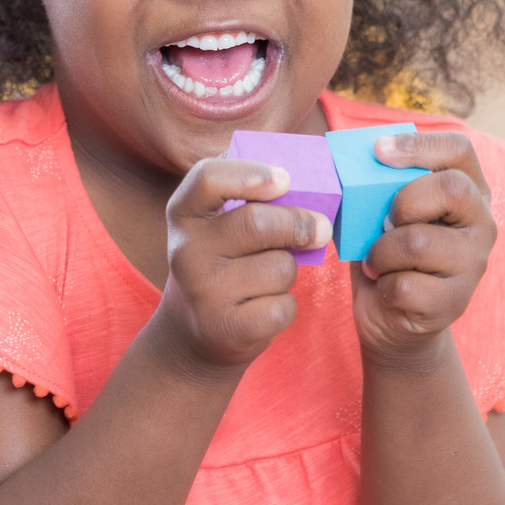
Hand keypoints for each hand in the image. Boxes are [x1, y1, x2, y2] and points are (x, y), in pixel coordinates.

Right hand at [156, 157, 334, 371]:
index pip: (208, 177)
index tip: (284, 180)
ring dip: (289, 271)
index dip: (250, 173)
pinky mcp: (224, 328)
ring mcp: (202, 291)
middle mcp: (186, 250)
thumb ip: (252, 201)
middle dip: (299, 224)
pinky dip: (287, 306)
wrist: (194, 330)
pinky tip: (266, 307)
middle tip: (320, 228)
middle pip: (258, 223)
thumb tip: (314, 194)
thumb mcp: (220, 226)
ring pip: (279, 267)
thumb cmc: (223, 264)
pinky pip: (283, 307)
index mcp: (184, 213)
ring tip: (269, 278)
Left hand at [350, 131, 496, 359]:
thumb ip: (381, 187)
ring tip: (376, 261)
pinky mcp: (454, 302)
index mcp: (469, 192)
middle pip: (451, 189)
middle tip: (383, 222)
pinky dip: (382, 284)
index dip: (419, 144)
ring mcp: (473, 265)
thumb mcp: (384, 213)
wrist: (391, 318)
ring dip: (381, 252)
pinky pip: (405, 284)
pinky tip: (386, 288)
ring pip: (419, 242)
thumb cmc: (387, 253)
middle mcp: (481, 224)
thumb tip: (353, 160)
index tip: (378, 150)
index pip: (459, 149)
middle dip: (403, 202)